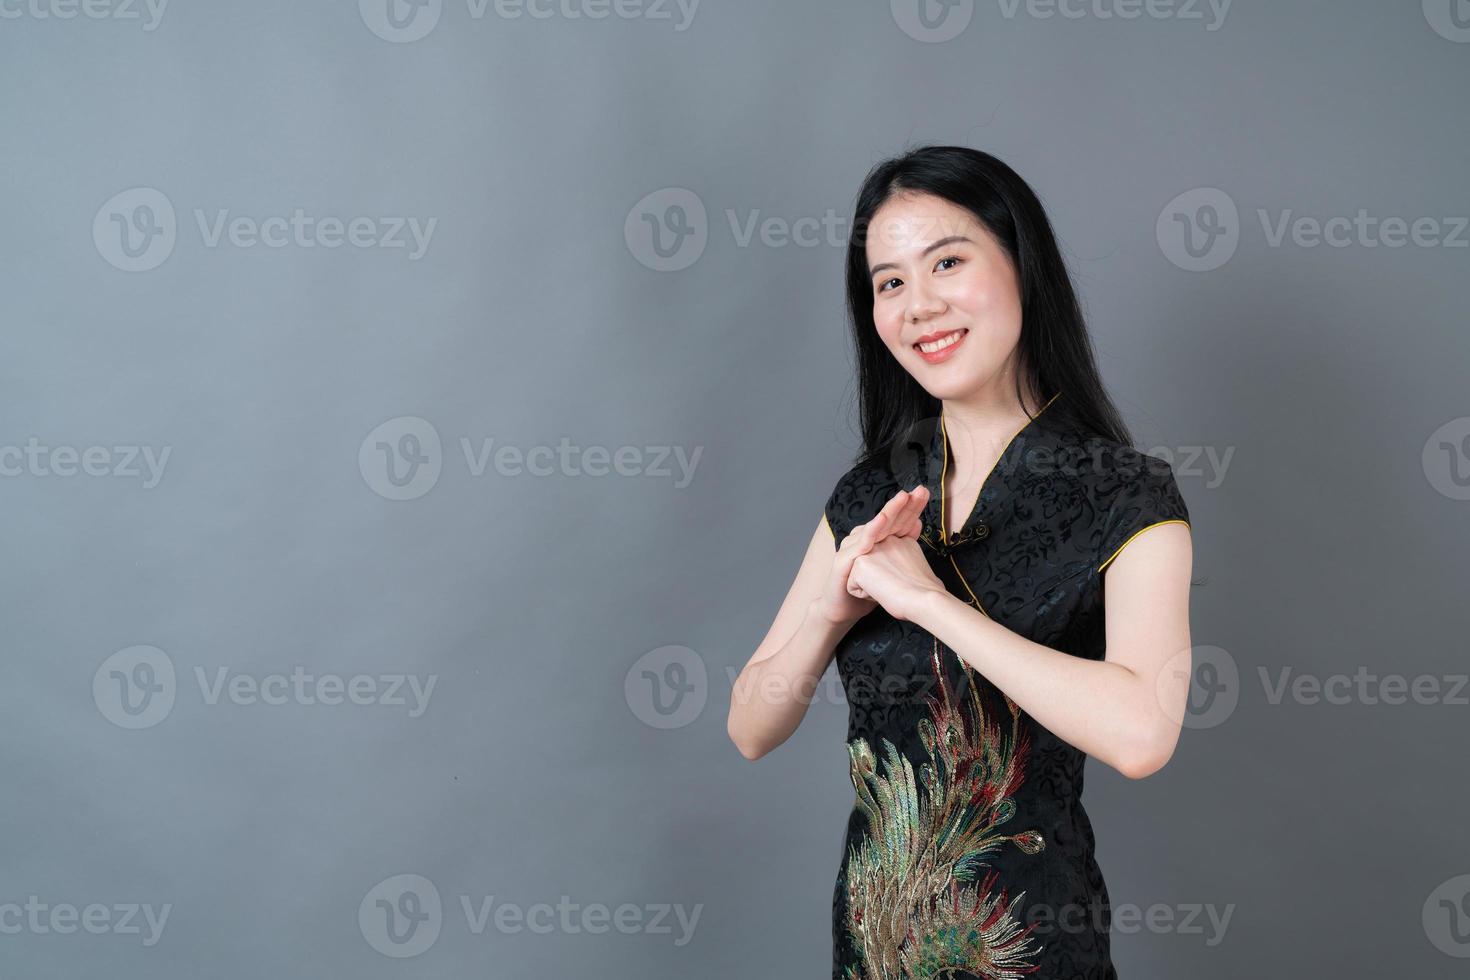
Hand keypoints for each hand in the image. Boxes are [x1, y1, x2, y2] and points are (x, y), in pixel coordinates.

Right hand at [815, 486, 929, 626]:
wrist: (845, 608)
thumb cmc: (869, 589)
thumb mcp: (890, 566)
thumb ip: (901, 545)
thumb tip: (917, 523)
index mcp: (876, 538)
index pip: (896, 520)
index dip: (911, 507)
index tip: (925, 493)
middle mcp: (863, 538)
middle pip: (887, 518)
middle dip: (904, 504)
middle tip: (919, 490)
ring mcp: (852, 546)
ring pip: (874, 527)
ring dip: (889, 512)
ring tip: (903, 498)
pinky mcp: (843, 560)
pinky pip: (859, 545)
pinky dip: (871, 531)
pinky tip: (881, 521)